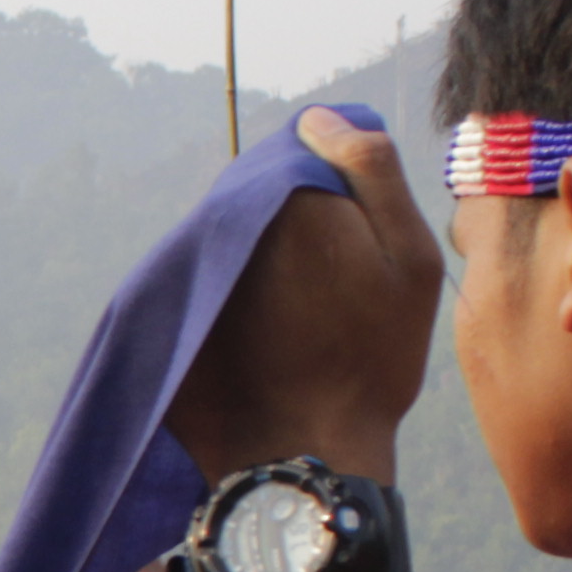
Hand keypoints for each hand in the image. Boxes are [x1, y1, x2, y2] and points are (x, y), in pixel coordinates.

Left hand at [166, 107, 442, 480]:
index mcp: (286, 197)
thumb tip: (319, 118)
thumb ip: (371, 172)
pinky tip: (257, 332)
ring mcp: (186, 264)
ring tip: (292, 314)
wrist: (304, 453)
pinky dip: (224, 289)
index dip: (329, 189)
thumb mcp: (410, 261)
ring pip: (226, 234)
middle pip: (254, 194)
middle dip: (285, 220)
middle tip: (326, 285)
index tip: (351, 238)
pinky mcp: (162, 307)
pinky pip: (198, 275)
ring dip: (252, 255)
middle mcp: (223, 220)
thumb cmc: (372, 360)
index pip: (295, 154)